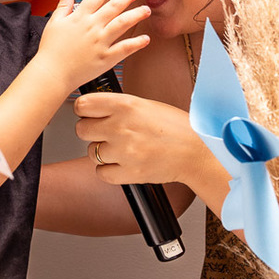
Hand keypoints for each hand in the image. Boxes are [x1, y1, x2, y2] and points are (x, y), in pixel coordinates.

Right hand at [38, 0, 149, 94]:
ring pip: (122, 24)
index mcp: (79, 17)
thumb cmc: (51, 50)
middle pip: (114, 6)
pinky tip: (145, 38)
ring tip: (146, 10)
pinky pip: (125, 48)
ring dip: (136, 15)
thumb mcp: (54, 23)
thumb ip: (63, 6)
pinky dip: (136, 43)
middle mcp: (92, 27)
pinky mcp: (106, 58)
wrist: (52, 73)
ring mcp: (100, 42)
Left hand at [73, 91, 202, 187]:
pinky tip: (121, 163)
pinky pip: (101, 173)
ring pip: (91, 152)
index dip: (84, 110)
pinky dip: (108, 170)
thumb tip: (93, 108)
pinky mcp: (129, 173)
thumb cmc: (175, 127)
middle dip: (91, 132)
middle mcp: (121, 127)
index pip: (82, 105)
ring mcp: (124, 151)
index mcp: (125, 105)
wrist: (196, 152)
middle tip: (105, 133)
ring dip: (102, 152)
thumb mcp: (145, 105)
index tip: (88, 114)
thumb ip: (119, 106)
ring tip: (121, 149)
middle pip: (81, 129)